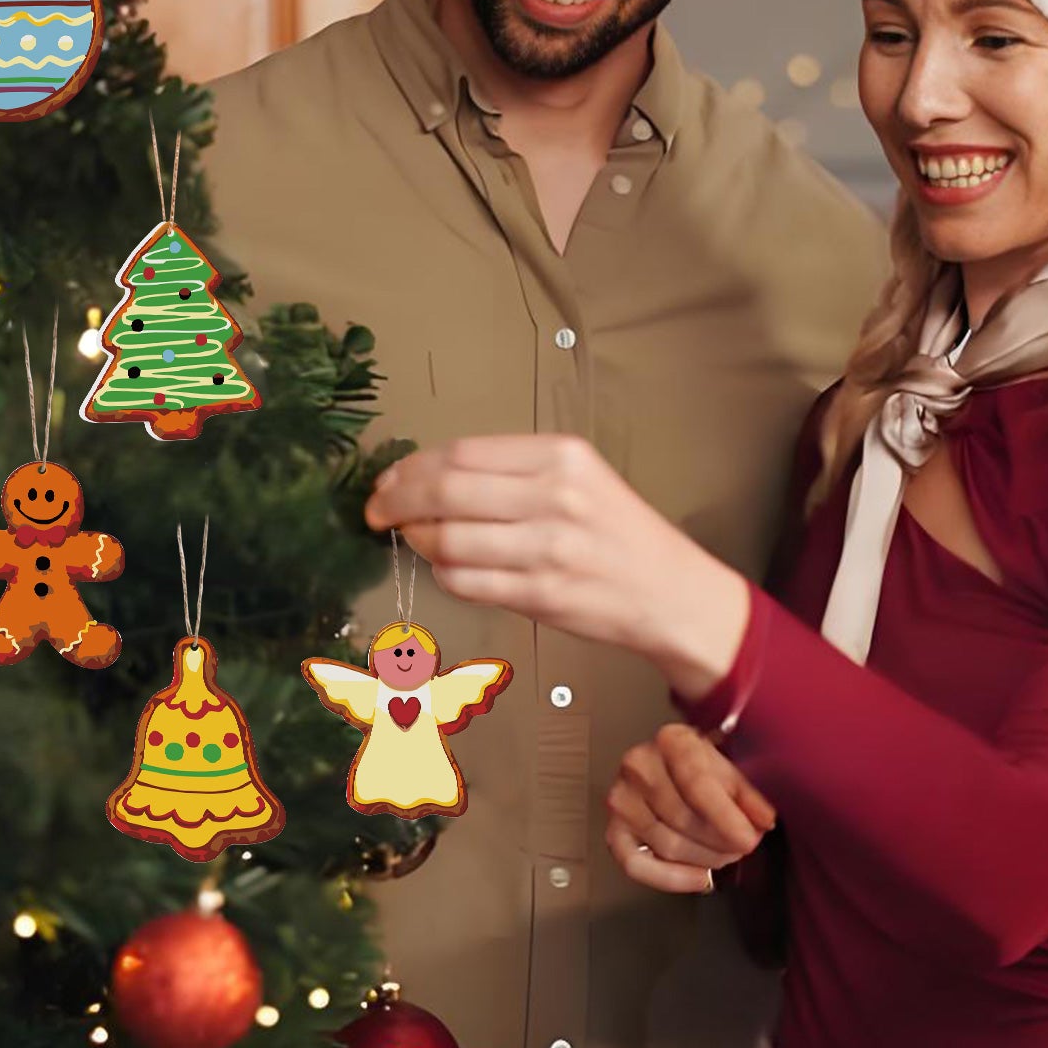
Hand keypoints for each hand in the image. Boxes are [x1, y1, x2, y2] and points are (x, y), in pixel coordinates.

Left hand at [364, 435, 749, 694]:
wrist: (671, 592)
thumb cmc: (619, 533)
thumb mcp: (579, 478)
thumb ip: (512, 472)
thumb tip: (428, 475)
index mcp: (561, 456)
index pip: (463, 452)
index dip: (412, 467)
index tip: (389, 479)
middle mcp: (554, 497)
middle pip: (446, 490)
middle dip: (396, 500)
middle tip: (376, 510)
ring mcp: (548, 549)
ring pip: (448, 539)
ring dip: (417, 540)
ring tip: (413, 539)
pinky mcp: (541, 595)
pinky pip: (466, 581)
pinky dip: (443, 573)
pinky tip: (445, 566)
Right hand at [605, 724, 776, 894]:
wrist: (674, 767)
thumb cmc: (705, 768)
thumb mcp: (732, 768)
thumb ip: (750, 793)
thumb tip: (763, 819)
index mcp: (671, 740)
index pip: (696, 783)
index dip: (725, 817)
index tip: (748, 838)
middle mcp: (638, 765)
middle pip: (682, 819)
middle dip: (720, 842)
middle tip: (742, 846)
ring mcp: (622, 798)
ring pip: (667, 845)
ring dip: (705, 860)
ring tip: (724, 854)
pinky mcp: (614, 829)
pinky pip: (637, 865)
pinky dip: (672, 879)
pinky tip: (700, 878)